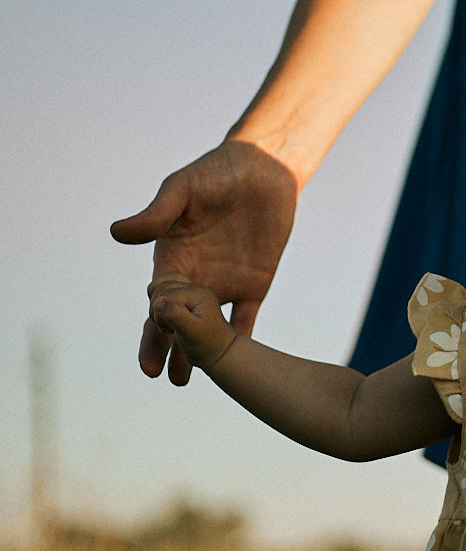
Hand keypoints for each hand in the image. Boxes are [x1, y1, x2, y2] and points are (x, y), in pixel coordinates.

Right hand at [111, 142, 297, 384]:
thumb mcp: (183, 190)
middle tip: (159, 375)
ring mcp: (224, 283)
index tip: (154, 335)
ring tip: (184, 381)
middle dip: (166, 346)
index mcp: (174, 257)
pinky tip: (241, 364)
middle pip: (176, 320)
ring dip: (197, 353)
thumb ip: (156, 214)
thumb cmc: (216, 172)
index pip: (159, 296)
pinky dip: (242, 340)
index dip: (155, 317)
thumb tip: (116, 233)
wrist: (265, 168)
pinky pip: (246, 318)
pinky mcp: (255, 283)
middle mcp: (195, 276)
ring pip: (207, 327)